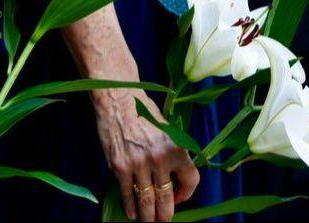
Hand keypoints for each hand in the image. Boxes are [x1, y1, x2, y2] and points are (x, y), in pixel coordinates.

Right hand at [95, 91, 198, 221]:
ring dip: (148, 217)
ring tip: (148, 222)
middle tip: (163, 220)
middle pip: (167, 199)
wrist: (117, 98)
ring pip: (147, 201)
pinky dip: (130, 207)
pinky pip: (128, 194)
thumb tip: (173, 180)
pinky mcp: (120, 166)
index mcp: (176, 148)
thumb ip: (173, 154)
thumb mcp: (167, 129)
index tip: (179, 198)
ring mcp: (139, 164)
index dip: (186, 194)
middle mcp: (160, 159)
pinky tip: (132, 213)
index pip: (191, 181)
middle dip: (165, 215)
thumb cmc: (143, 111)